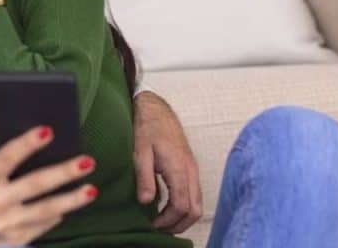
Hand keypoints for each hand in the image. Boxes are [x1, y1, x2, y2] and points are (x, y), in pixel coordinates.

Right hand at [0, 123, 97, 247]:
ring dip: (71, 200)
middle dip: (62, 173)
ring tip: (92, 189)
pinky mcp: (17, 240)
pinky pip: (44, 224)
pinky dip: (60, 214)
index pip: (6, 158)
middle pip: (33, 184)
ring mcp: (7, 224)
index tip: (48, 131)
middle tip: (87, 161)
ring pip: (45, 210)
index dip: (26, 144)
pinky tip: (75, 202)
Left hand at [132, 92, 202, 232]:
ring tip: (164, 223)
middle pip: (195, 209)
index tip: (152, 224)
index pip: (181, 205)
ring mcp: (193, 169)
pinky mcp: (191, 168)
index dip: (168, 220)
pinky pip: (194, 194)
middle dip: (180, 224)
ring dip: (183, 217)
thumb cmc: (147, 128)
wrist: (157, 108)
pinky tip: (168, 208)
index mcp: (179, 168)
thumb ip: (144, 176)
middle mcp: (191, 171)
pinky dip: (185, 207)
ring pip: (198, 203)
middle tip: (160, 229)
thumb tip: (146, 202)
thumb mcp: (140, 151)